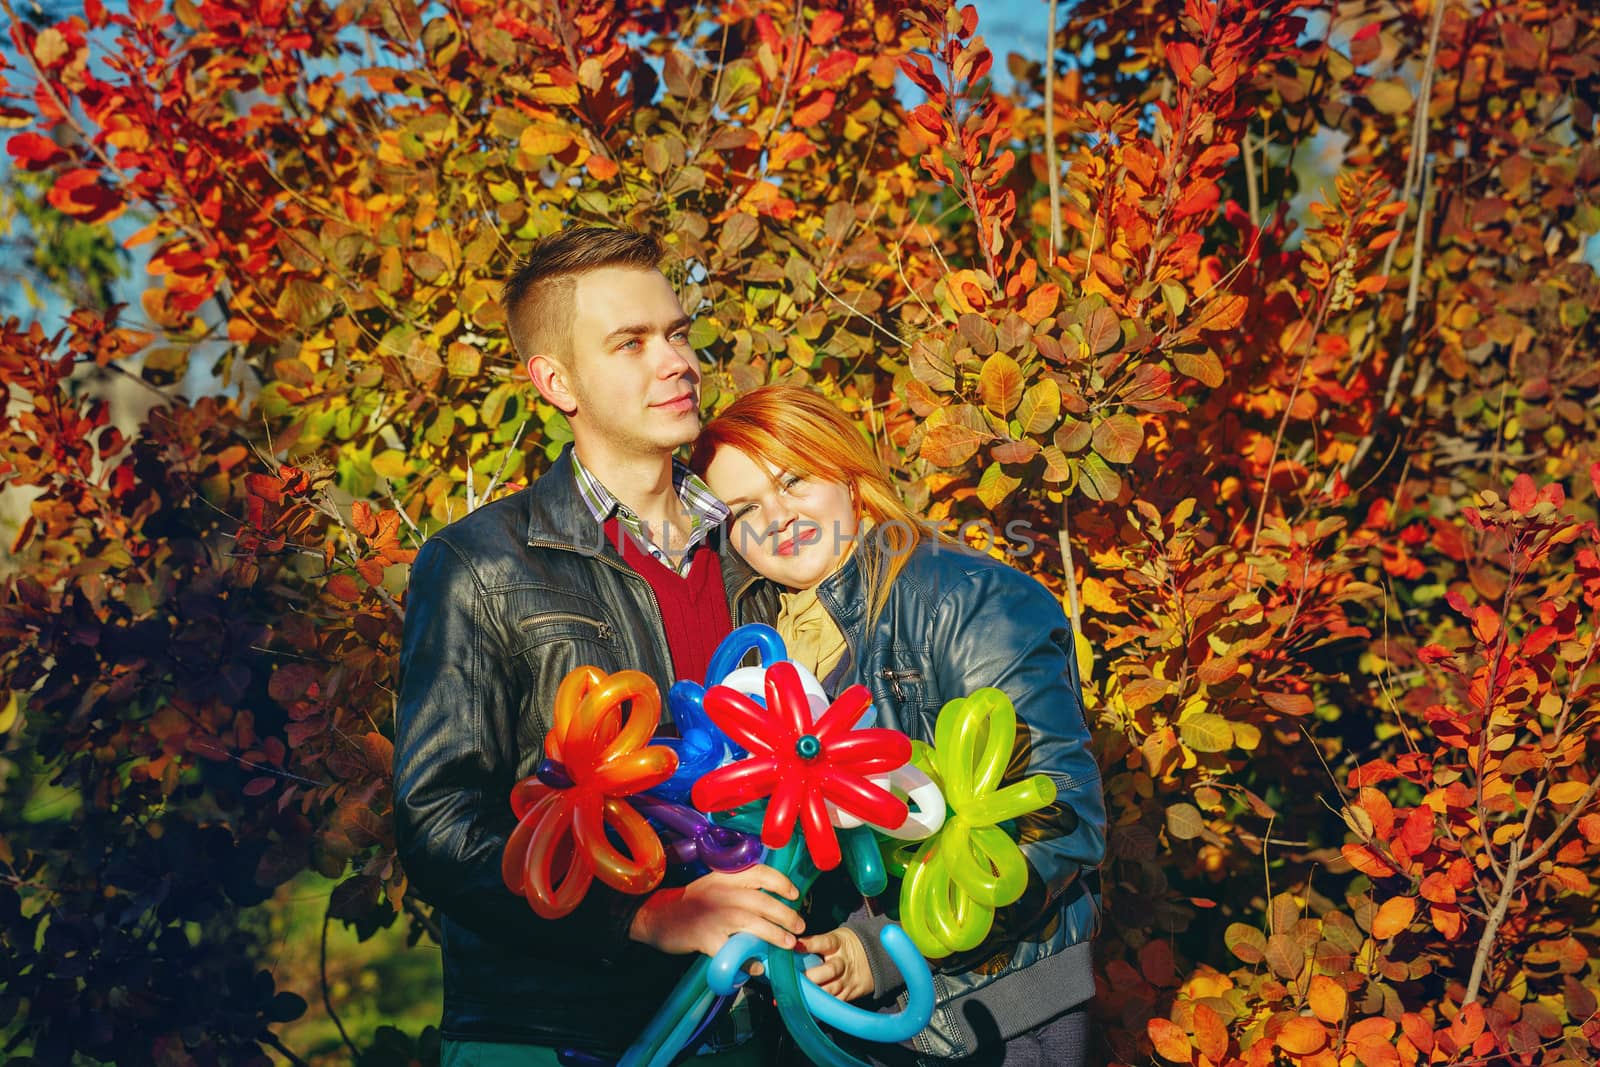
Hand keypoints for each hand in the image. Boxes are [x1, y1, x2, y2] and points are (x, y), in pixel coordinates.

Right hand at [628, 864, 803, 957]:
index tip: (795, 894)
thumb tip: (774, 901)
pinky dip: (748, 962)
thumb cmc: (692, 902)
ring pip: (753, 924)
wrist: (658, 916)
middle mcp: (722, 893)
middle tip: (799, 926)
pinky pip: (733, 952)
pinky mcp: (706, 939)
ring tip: (788, 943)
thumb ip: (740, 888)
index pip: (761, 873)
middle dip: (786, 915)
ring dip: (775, 935)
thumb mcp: (715, 884)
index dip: (782, 883)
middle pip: (763, 902)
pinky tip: (756, 967)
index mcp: (726, 876)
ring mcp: (715, 916)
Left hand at [799, 926, 871, 1000]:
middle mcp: (843, 963)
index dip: (809, 945)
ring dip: (814, 994)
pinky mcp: (850, 993)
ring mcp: (847, 979)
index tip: (795, 946)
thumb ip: (815, 944)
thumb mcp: (835, 938)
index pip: (823, 942)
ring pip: (831, 989)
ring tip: (798, 996)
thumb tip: (789, 947)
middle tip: (794, 980)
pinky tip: (809, 1006)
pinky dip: (822, 1005)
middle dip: (812, 977)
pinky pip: (835, 1002)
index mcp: (838, 944)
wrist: (874, 955)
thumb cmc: (845, 946)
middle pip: (829, 970)